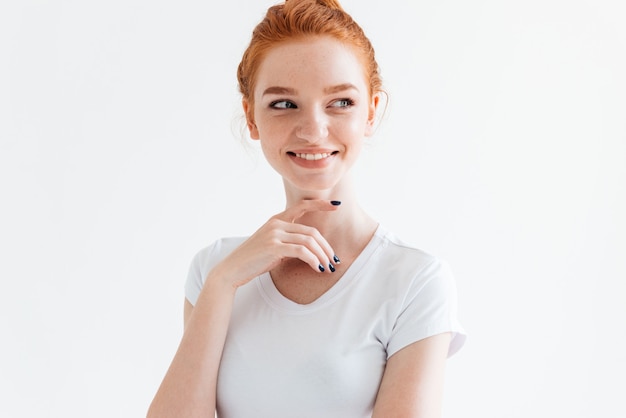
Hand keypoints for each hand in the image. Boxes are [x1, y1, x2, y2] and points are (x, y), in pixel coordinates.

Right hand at [213, 200, 340, 287]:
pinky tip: (317, 268)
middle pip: (311, 232)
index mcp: (276, 219)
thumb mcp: (272, 245)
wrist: (233, 268)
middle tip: (334, 261)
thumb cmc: (254, 259)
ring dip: (322, 256)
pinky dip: (313, 260)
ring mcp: (274, 234)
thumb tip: (310, 248)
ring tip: (328, 267)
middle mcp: (276, 223)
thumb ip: (288, 240)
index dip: (320, 205)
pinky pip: (302, 252)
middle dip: (326, 247)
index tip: (336, 206)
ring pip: (309, 242)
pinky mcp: (274, 247)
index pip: (302, 206)